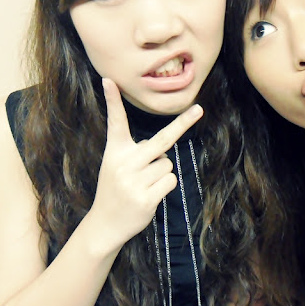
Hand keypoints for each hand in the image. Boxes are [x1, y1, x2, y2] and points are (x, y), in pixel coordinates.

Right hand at [89, 78, 203, 250]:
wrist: (104, 224)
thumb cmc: (115, 189)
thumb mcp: (116, 166)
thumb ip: (136, 153)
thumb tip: (164, 148)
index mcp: (115, 152)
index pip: (115, 122)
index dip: (113, 101)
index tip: (110, 80)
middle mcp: (124, 163)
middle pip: (162, 139)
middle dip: (183, 123)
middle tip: (199, 109)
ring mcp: (134, 181)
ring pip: (168, 164)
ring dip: (162, 173)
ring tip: (143, 185)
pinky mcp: (145, 198)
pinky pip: (170, 181)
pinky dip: (165, 186)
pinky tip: (149, 195)